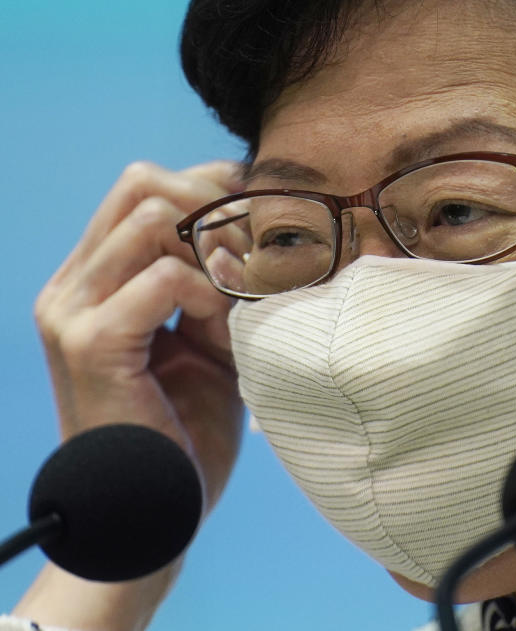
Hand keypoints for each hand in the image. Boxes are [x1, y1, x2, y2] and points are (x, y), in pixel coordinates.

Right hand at [34, 160, 245, 515]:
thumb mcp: (209, 344)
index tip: (260, 220)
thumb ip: (217, 288)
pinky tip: (227, 329)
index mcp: (95, 282)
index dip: (209, 189)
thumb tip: (254, 234)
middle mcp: (73, 286)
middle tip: (254, 259)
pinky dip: (208, 292)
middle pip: (143, 183)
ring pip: (152, 216)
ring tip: (240, 302)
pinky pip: (162, 277)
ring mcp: (74, 311)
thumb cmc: (187, 430)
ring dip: (215, 251)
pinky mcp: (92, 343)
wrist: (156, 508)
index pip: (144, 188)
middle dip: (215, 207)